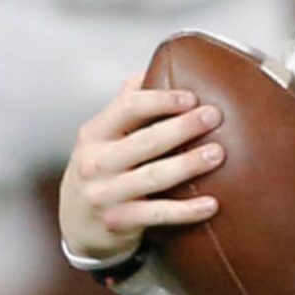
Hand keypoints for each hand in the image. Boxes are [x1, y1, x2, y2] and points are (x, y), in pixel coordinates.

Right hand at [59, 75, 225, 263]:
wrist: (76, 224)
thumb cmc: (99, 172)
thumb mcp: (101, 137)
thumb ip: (124, 107)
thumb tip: (150, 70)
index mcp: (94, 134)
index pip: (127, 108)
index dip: (161, 100)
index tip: (191, 97)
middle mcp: (95, 162)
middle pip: (145, 141)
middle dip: (182, 127)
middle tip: (214, 116)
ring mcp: (105, 194)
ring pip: (153, 177)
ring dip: (188, 165)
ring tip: (218, 154)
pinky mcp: (118, 221)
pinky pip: (157, 214)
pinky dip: (186, 211)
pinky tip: (211, 204)